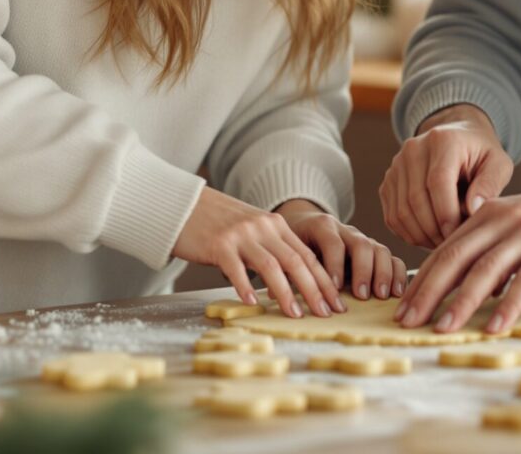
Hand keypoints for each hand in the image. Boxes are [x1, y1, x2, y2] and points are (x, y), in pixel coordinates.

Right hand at [173, 187, 343, 317]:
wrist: (184, 205)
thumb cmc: (218, 224)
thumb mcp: (252, 231)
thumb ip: (270, 250)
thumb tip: (288, 286)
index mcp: (275, 224)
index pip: (307, 255)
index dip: (324, 280)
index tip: (336, 302)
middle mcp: (262, 227)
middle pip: (296, 261)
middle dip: (315, 290)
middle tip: (326, 314)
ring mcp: (241, 235)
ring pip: (272, 266)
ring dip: (286, 293)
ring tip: (296, 314)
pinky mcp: (218, 244)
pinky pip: (236, 268)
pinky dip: (246, 286)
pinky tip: (253, 302)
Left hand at [276, 200, 406, 300]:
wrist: (305, 223)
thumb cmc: (295, 242)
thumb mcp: (288, 249)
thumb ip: (288, 268)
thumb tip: (279, 293)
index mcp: (322, 226)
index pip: (332, 242)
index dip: (335, 264)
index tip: (335, 287)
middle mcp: (346, 230)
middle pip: (361, 244)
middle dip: (363, 271)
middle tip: (361, 295)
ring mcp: (362, 238)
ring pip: (379, 249)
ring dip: (383, 273)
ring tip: (381, 295)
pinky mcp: (374, 249)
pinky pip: (391, 257)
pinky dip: (397, 273)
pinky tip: (396, 292)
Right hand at [379, 104, 513, 247]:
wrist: (457, 138)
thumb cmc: (481, 156)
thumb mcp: (498, 165)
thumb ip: (490, 185)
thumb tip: (473, 210)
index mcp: (443, 141)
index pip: (437, 182)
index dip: (447, 214)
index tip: (459, 235)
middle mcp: (413, 150)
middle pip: (415, 200)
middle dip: (435, 230)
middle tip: (453, 245)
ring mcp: (396, 166)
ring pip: (401, 212)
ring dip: (422, 236)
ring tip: (443, 243)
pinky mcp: (388, 182)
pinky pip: (392, 217)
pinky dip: (409, 234)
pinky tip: (430, 238)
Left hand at [395, 157, 520, 334]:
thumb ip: (497, 245)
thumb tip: (471, 281)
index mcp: (491, 214)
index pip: (446, 249)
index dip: (422, 279)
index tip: (402, 306)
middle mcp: (504, 220)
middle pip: (455, 258)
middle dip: (427, 292)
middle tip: (406, 322)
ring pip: (485, 270)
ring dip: (461, 303)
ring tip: (442, 329)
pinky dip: (508, 306)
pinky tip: (495, 327)